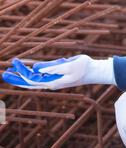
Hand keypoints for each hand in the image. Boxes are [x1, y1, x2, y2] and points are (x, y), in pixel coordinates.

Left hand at [1, 55, 115, 89]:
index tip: (13, 64)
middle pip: (30, 82)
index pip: (32, 79)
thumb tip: (37, 69)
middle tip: (5, 74)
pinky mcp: (57, 76)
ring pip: (34, 79)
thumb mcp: (69, 66)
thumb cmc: (83, 68)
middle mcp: (51, 82)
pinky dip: (33, 73)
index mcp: (52, 81)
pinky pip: (41, 76)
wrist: (94, 71)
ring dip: (23, 75)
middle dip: (17, 78)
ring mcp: (54, 80)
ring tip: (13, 70)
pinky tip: (28, 69)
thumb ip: (53, 67)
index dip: (21, 73)